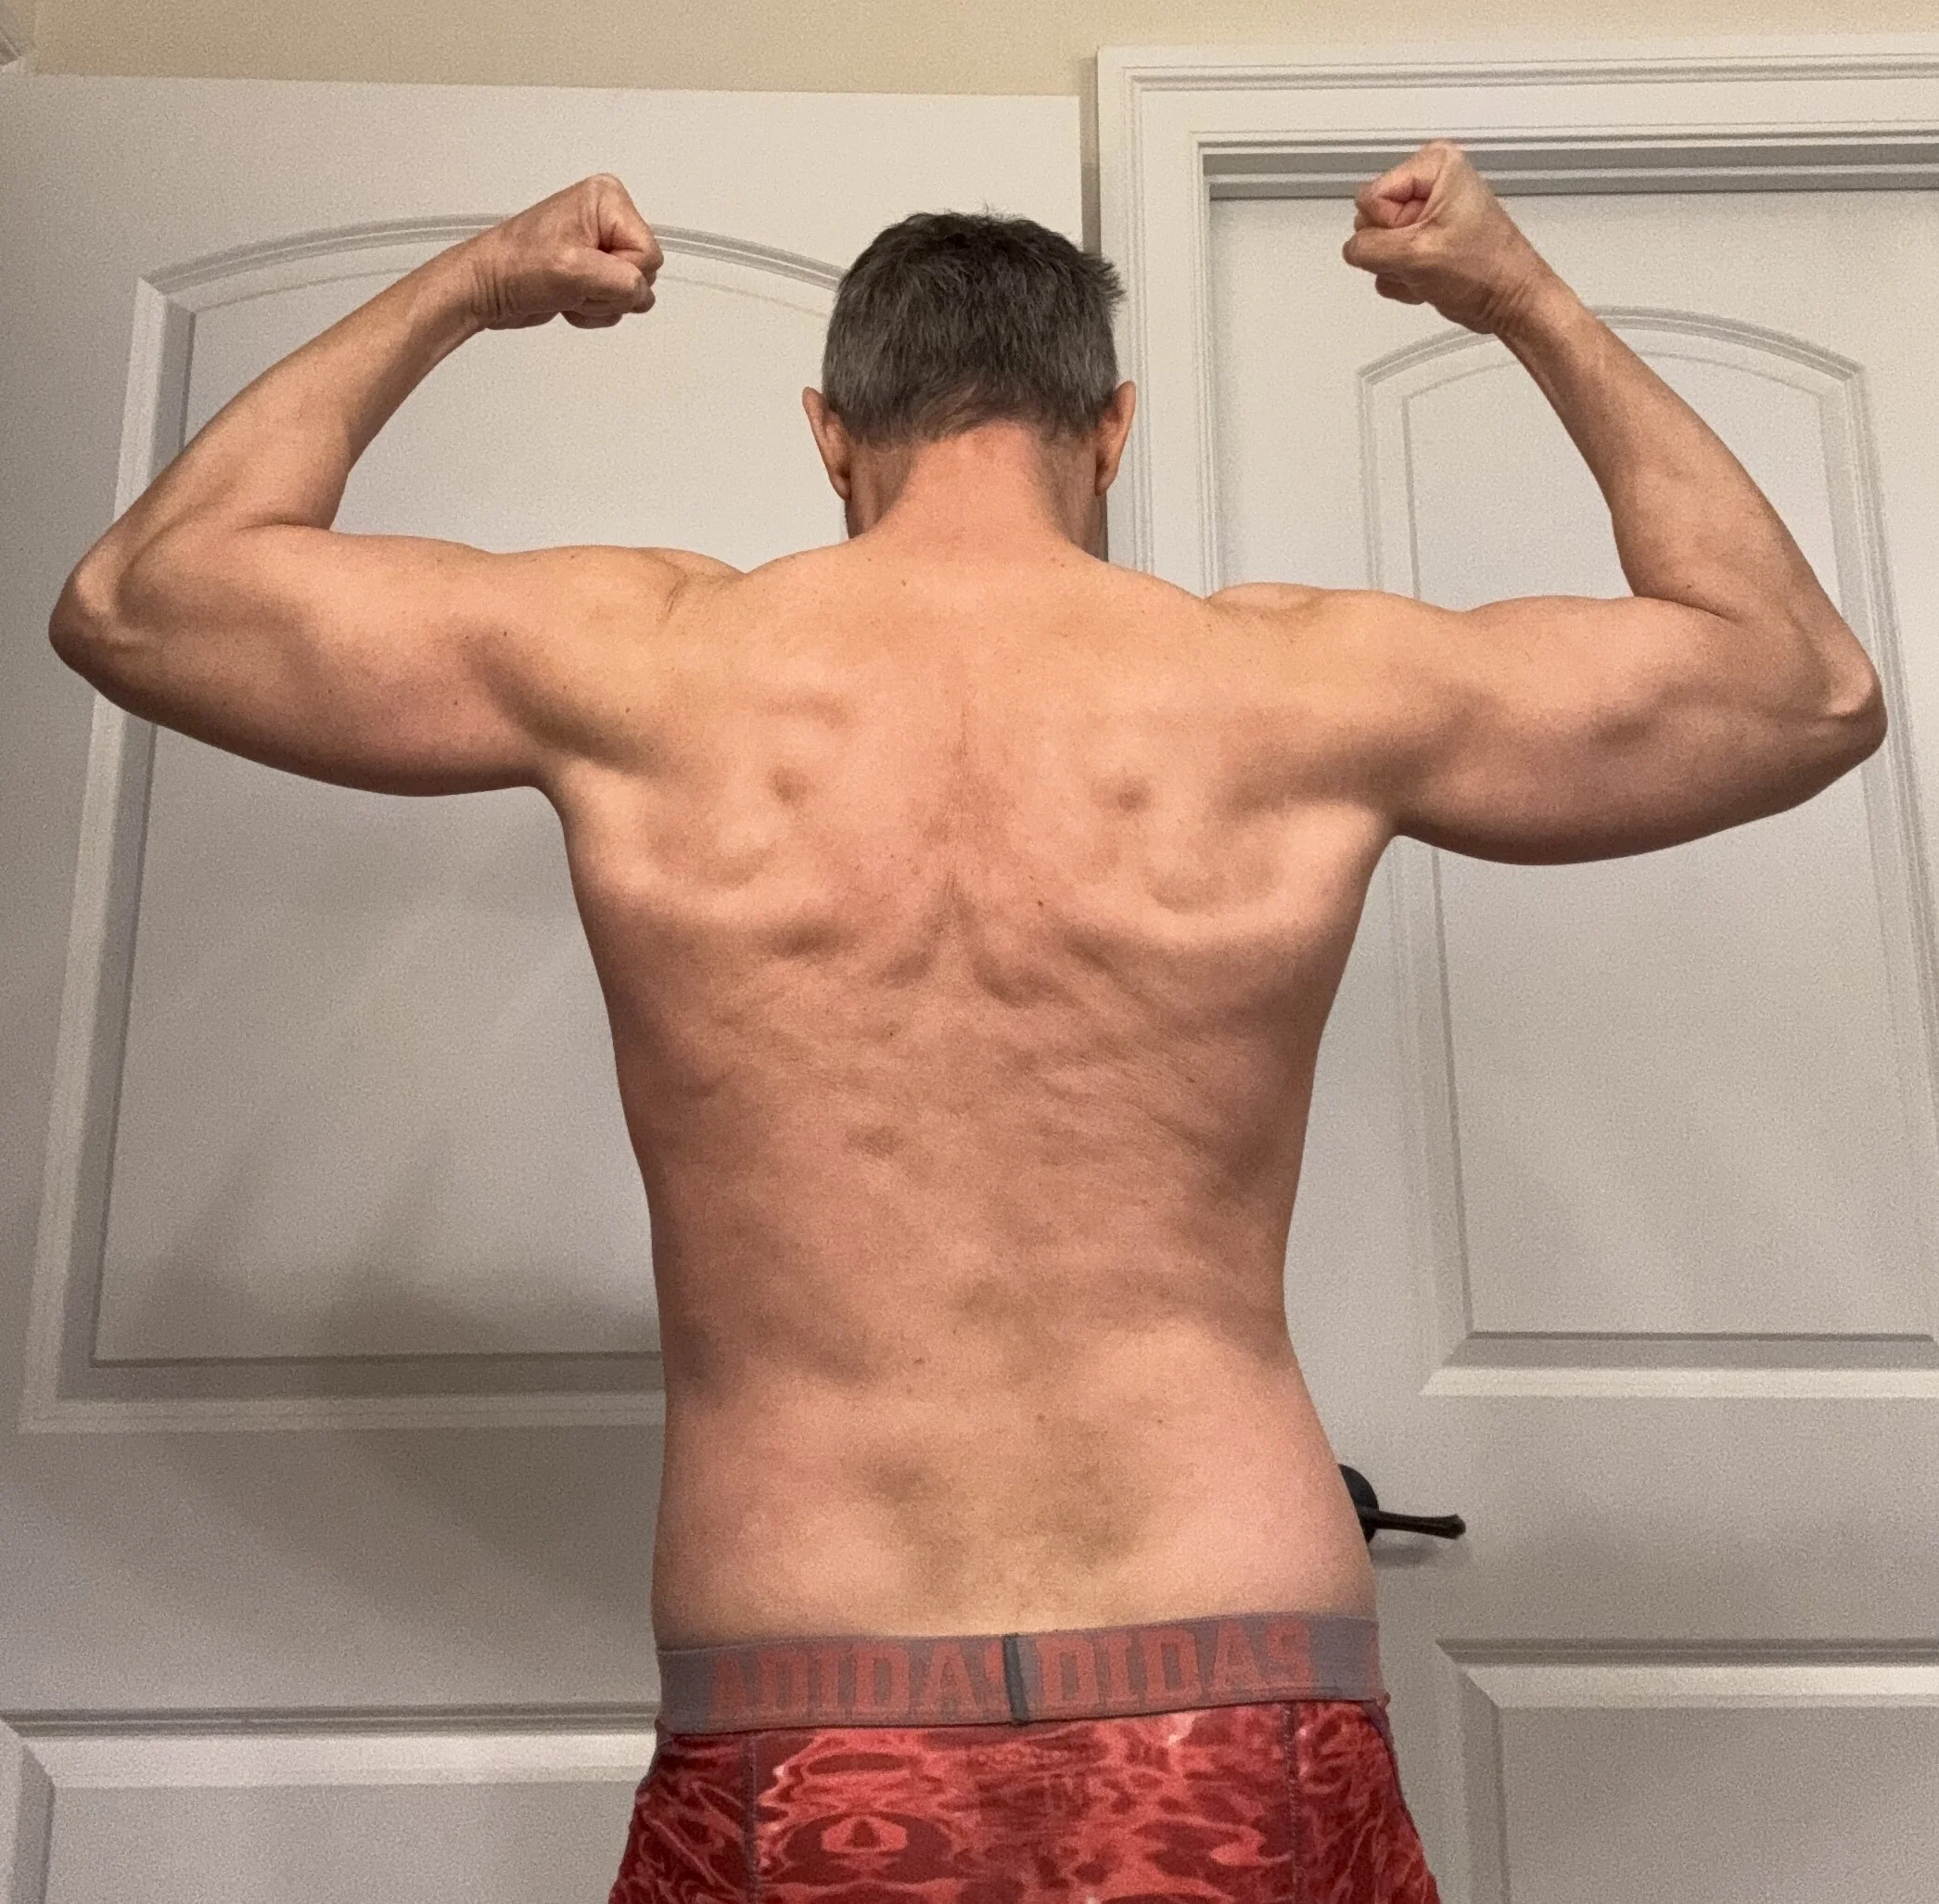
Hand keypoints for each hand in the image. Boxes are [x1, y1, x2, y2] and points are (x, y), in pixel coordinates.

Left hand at [460, 175, 663, 330]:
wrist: (488, 287)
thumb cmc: (517, 267)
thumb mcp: (575, 270)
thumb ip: (622, 281)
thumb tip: (640, 292)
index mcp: (608, 200)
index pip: (649, 254)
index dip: (621, 274)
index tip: (585, 270)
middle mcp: (609, 217)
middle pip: (643, 273)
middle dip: (609, 291)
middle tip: (574, 281)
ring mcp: (601, 245)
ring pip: (631, 293)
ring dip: (599, 302)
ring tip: (567, 288)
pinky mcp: (594, 268)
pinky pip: (616, 302)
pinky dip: (593, 308)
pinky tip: (567, 296)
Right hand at [1341, 141, 1554, 334]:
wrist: (1508, 300)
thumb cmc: (1486, 270)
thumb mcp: (1416, 255)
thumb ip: (1368, 247)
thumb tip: (1353, 249)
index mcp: (1434, 165)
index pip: (1370, 198)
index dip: (1388, 228)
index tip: (1419, 239)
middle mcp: (1428, 182)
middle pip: (1370, 219)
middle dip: (1391, 249)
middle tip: (1423, 257)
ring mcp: (1423, 212)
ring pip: (1376, 244)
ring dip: (1397, 268)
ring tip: (1430, 269)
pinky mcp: (1421, 238)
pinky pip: (1387, 261)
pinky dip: (1403, 277)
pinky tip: (1428, 278)